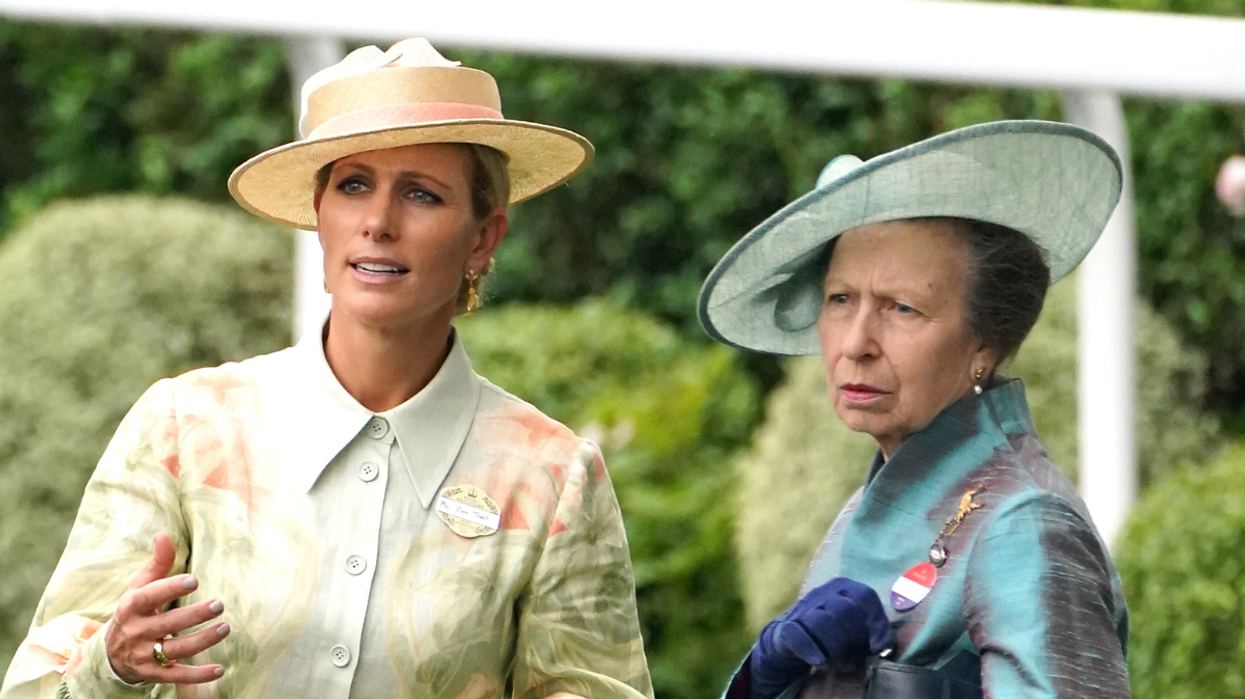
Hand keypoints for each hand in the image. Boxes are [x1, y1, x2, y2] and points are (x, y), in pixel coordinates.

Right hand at [104, 532, 228, 684]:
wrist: (110, 653)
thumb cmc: (135, 612)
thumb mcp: (140, 587)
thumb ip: (158, 563)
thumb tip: (164, 534)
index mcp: (132, 607)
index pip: (149, 597)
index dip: (170, 588)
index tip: (194, 579)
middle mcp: (136, 632)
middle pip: (167, 624)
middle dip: (194, 615)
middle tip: (219, 604)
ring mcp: (144, 655)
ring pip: (175, 650)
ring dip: (202, 641)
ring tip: (225, 628)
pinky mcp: (153, 674)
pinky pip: (177, 676)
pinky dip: (198, 675)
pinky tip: (220, 670)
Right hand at [749, 578, 893, 698]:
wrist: (789, 639)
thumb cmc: (830, 633)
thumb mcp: (852, 626)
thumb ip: (870, 629)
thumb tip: (886, 646)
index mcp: (843, 587)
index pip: (865, 596)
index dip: (876, 623)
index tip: (880, 647)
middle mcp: (822, 593)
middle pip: (845, 609)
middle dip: (856, 638)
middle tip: (857, 659)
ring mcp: (802, 609)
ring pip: (822, 621)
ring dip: (837, 648)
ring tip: (844, 665)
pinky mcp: (785, 628)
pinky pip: (798, 636)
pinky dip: (812, 650)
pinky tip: (821, 662)